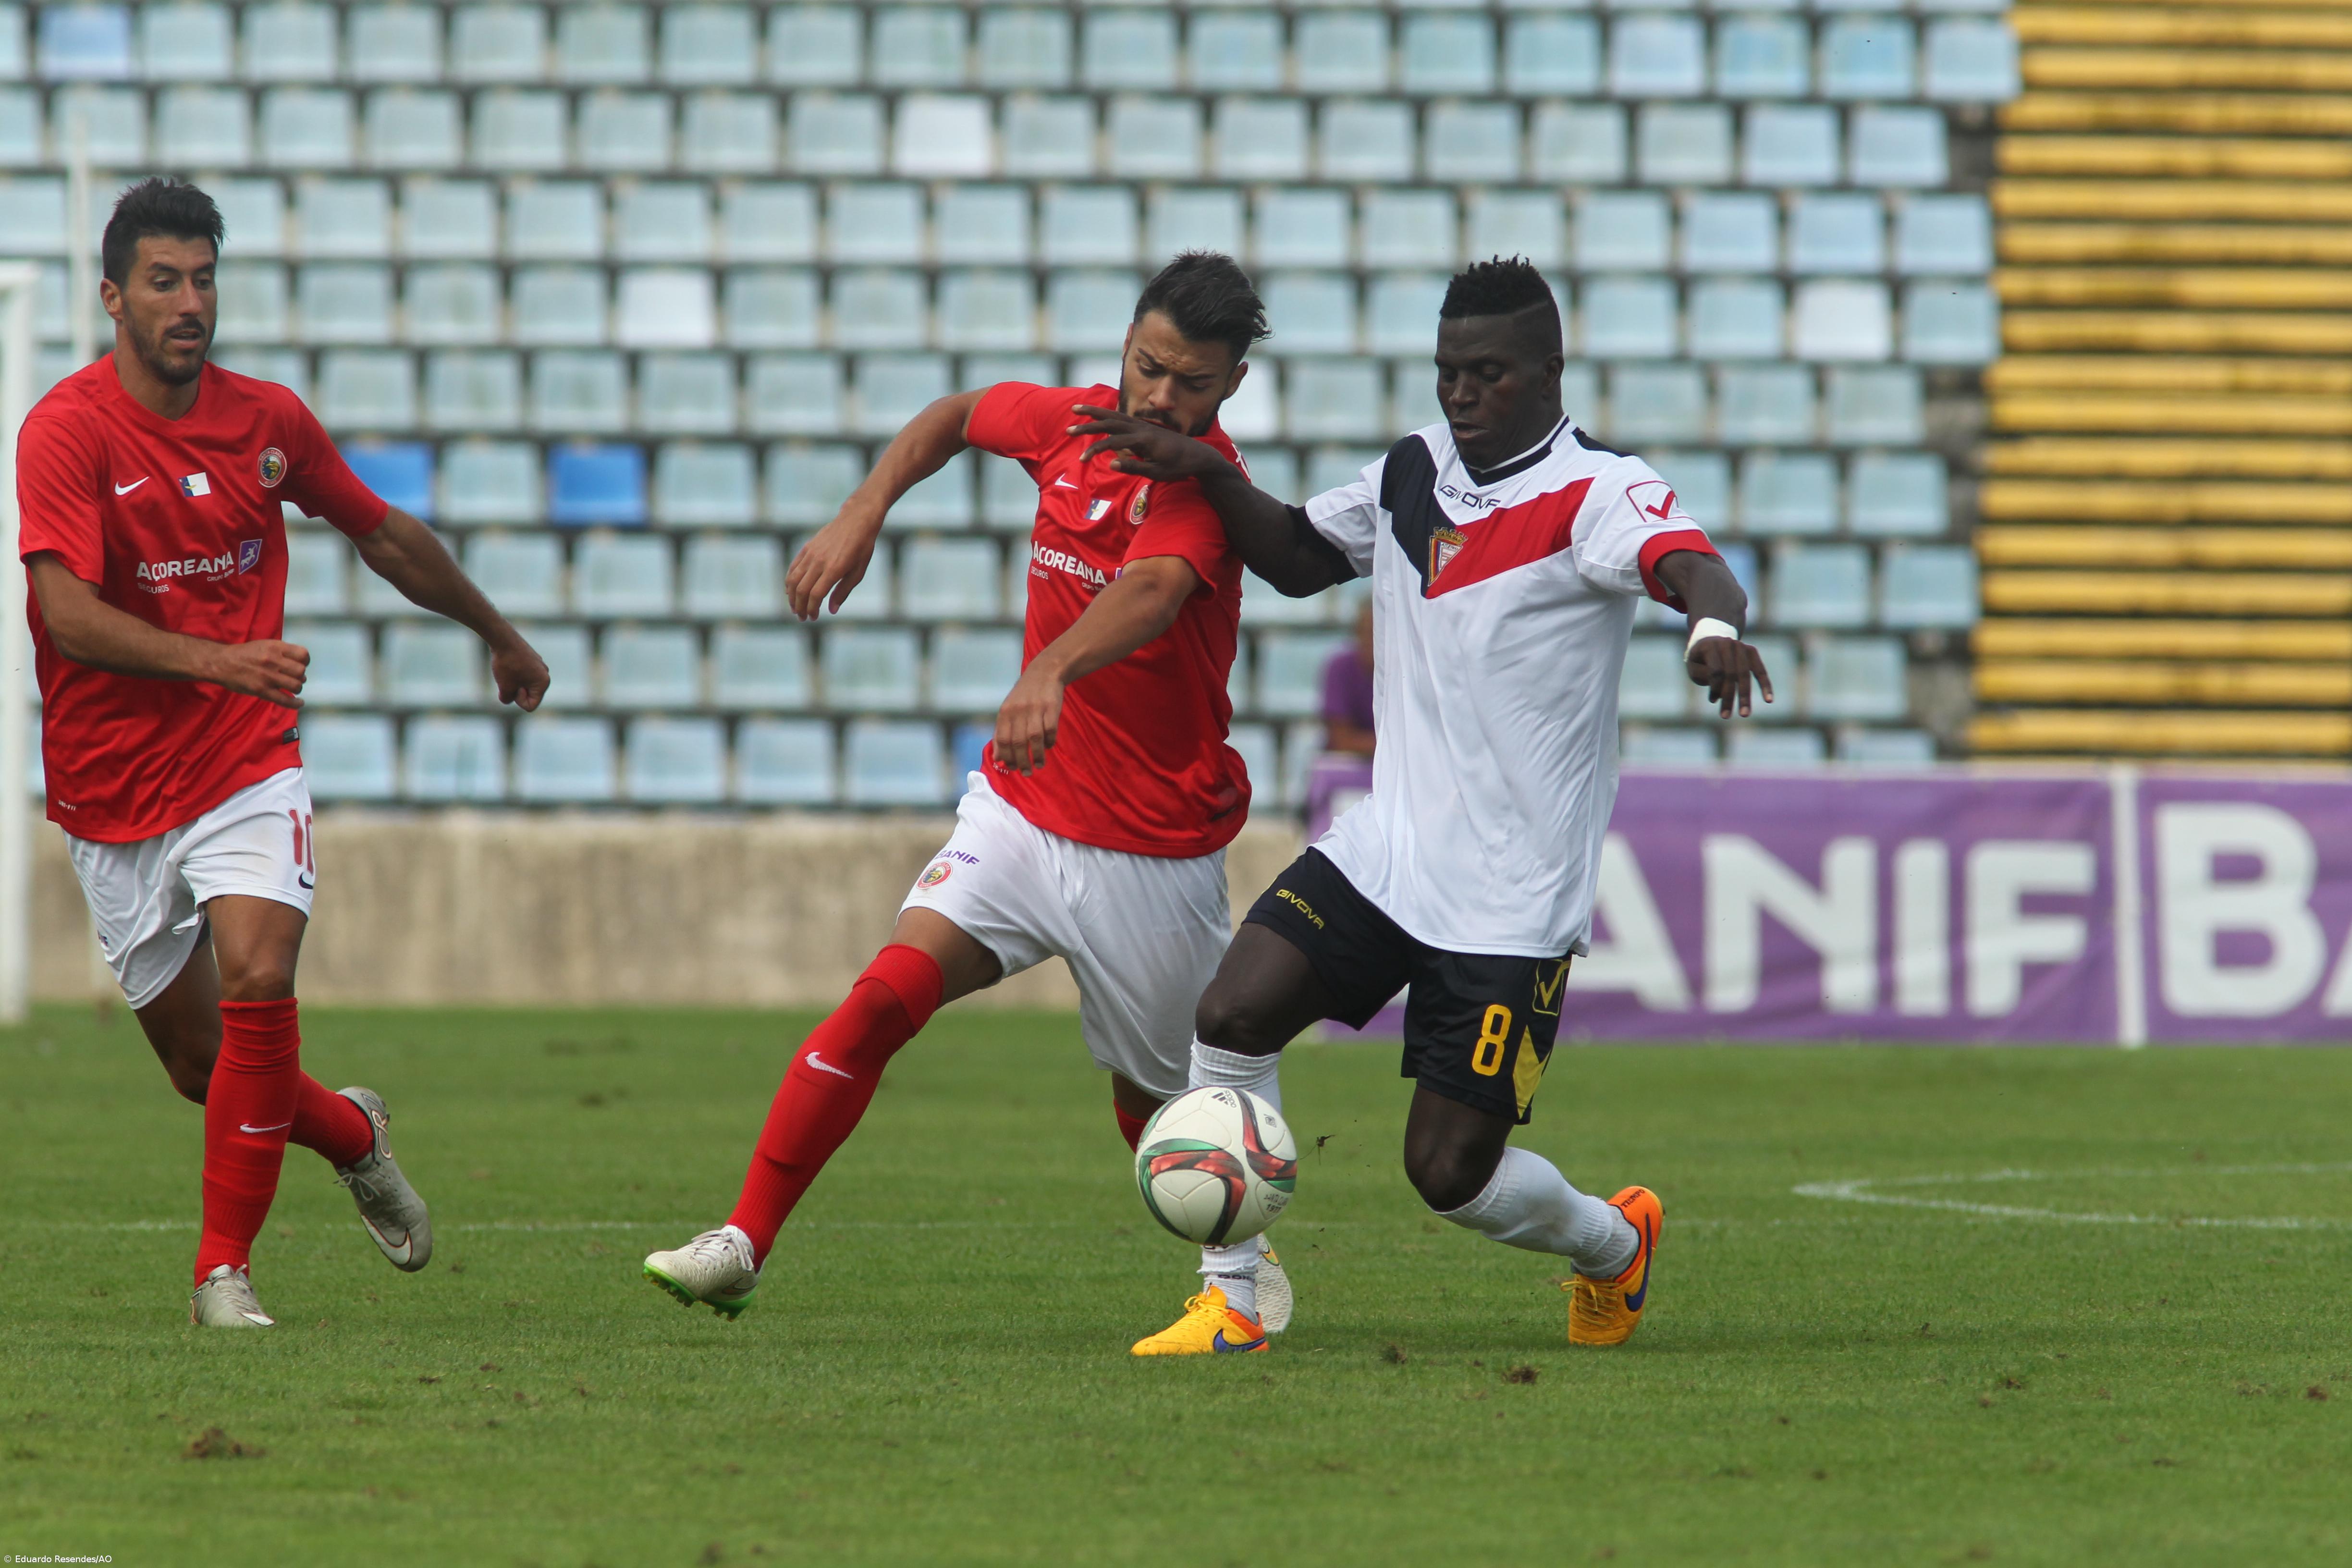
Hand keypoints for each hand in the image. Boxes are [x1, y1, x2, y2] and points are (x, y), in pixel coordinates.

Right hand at [209, 639, 308, 708]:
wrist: (221, 663)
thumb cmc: (243, 654)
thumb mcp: (264, 645)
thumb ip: (282, 651)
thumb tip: (300, 663)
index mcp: (275, 647)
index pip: (303, 654)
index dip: (305, 661)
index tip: (301, 665)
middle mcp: (273, 661)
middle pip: (301, 671)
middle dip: (300, 676)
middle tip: (293, 677)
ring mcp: (267, 677)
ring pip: (296, 685)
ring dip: (296, 687)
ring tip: (291, 687)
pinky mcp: (262, 690)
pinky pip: (285, 700)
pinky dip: (295, 703)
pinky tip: (299, 703)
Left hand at [490, 634, 549, 711]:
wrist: (504, 639)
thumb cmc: (507, 664)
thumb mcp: (504, 687)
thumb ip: (507, 699)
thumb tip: (508, 698)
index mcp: (543, 683)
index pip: (531, 705)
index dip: (518, 700)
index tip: (513, 687)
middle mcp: (545, 674)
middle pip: (530, 694)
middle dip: (517, 691)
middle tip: (508, 679)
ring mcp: (539, 665)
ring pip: (525, 683)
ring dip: (515, 682)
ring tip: (506, 671)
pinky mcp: (532, 658)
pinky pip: (524, 673)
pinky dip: (515, 673)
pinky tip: (507, 664)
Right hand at [785, 503, 884, 619]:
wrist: (856, 520)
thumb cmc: (862, 547)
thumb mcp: (858, 572)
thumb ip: (843, 591)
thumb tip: (831, 610)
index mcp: (834, 569)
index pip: (815, 595)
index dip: (812, 609)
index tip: (813, 617)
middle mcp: (819, 562)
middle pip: (801, 590)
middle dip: (799, 607)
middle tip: (802, 617)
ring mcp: (811, 554)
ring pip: (793, 579)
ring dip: (791, 596)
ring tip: (794, 607)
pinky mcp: (807, 548)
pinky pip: (793, 567)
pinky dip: (789, 581)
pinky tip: (790, 590)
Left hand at [993, 661, 1066, 774]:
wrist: (1044, 672)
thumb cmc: (1023, 696)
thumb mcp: (1008, 711)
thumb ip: (1002, 733)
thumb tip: (997, 759)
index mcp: (1005, 712)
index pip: (1002, 739)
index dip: (1006, 756)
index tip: (1011, 768)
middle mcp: (1018, 711)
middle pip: (1018, 742)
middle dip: (1022, 761)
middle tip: (1026, 772)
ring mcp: (1036, 709)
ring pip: (1035, 738)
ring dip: (1037, 755)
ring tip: (1039, 765)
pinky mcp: (1051, 707)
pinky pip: (1050, 730)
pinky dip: (1049, 742)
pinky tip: (1048, 747)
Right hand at [1067, 405, 1224, 481]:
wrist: (1199, 457)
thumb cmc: (1179, 468)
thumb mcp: (1157, 473)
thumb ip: (1134, 467)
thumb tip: (1111, 463)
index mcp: (1144, 440)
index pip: (1112, 442)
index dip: (1095, 450)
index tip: (1082, 459)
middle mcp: (1142, 428)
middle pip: (1109, 422)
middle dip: (1087, 424)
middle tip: (1068, 428)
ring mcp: (1144, 426)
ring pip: (1115, 415)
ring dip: (1094, 413)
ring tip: (1076, 410)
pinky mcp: (1146, 427)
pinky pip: (1122, 418)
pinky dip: (1108, 415)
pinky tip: (1099, 416)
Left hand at [1687, 635, 1774, 718]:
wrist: (1712, 639)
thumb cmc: (1701, 659)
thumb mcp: (1694, 667)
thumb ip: (1704, 678)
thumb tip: (1720, 696)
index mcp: (1710, 646)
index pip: (1716, 671)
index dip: (1715, 687)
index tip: (1712, 701)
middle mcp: (1728, 643)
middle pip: (1731, 674)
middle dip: (1729, 697)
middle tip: (1726, 716)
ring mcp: (1741, 646)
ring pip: (1745, 675)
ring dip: (1745, 696)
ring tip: (1744, 714)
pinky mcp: (1752, 651)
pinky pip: (1760, 670)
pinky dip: (1765, 685)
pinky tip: (1768, 700)